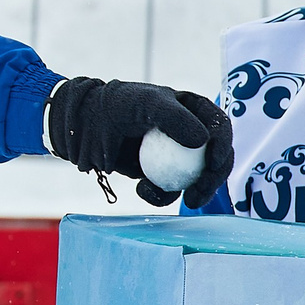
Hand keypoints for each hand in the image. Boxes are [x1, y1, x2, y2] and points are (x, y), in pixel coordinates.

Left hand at [45, 77, 232, 208]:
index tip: (213, 162)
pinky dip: (161, 195)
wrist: (81, 128)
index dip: (223, 144)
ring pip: (197, 178)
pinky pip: (169, 190)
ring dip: (194, 192)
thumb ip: (175, 118)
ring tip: (183, 199)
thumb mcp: (145, 104)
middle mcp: (187, 132)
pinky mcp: (156, 173)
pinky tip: (143, 190)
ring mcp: (173, 155)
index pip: (218, 125)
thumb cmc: (113, 107)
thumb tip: (204, 140)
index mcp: (190, 108)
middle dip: (214, 177)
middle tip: (201, 191)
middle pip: (215, 156)